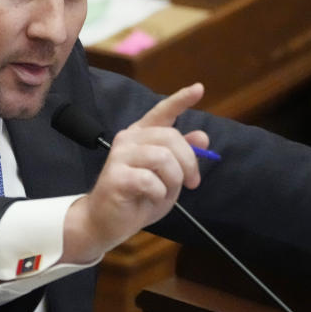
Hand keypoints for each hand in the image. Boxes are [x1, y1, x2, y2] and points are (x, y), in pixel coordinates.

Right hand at [61, 83, 209, 263]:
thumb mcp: (168, 176)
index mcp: (141, 135)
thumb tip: (203, 137)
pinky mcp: (115, 176)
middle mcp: (129, 139)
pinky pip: (151, 180)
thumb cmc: (139, 196)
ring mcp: (120, 156)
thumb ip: (183, 156)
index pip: (162, 111)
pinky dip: (159, 193)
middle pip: (171, 137)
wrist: (107, 222)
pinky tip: (150, 197)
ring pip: (163, 158)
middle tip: (192, 182)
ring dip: (173, 180)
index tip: (199, 89)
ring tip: (164, 192)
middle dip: (188, 162)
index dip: (181, 99)